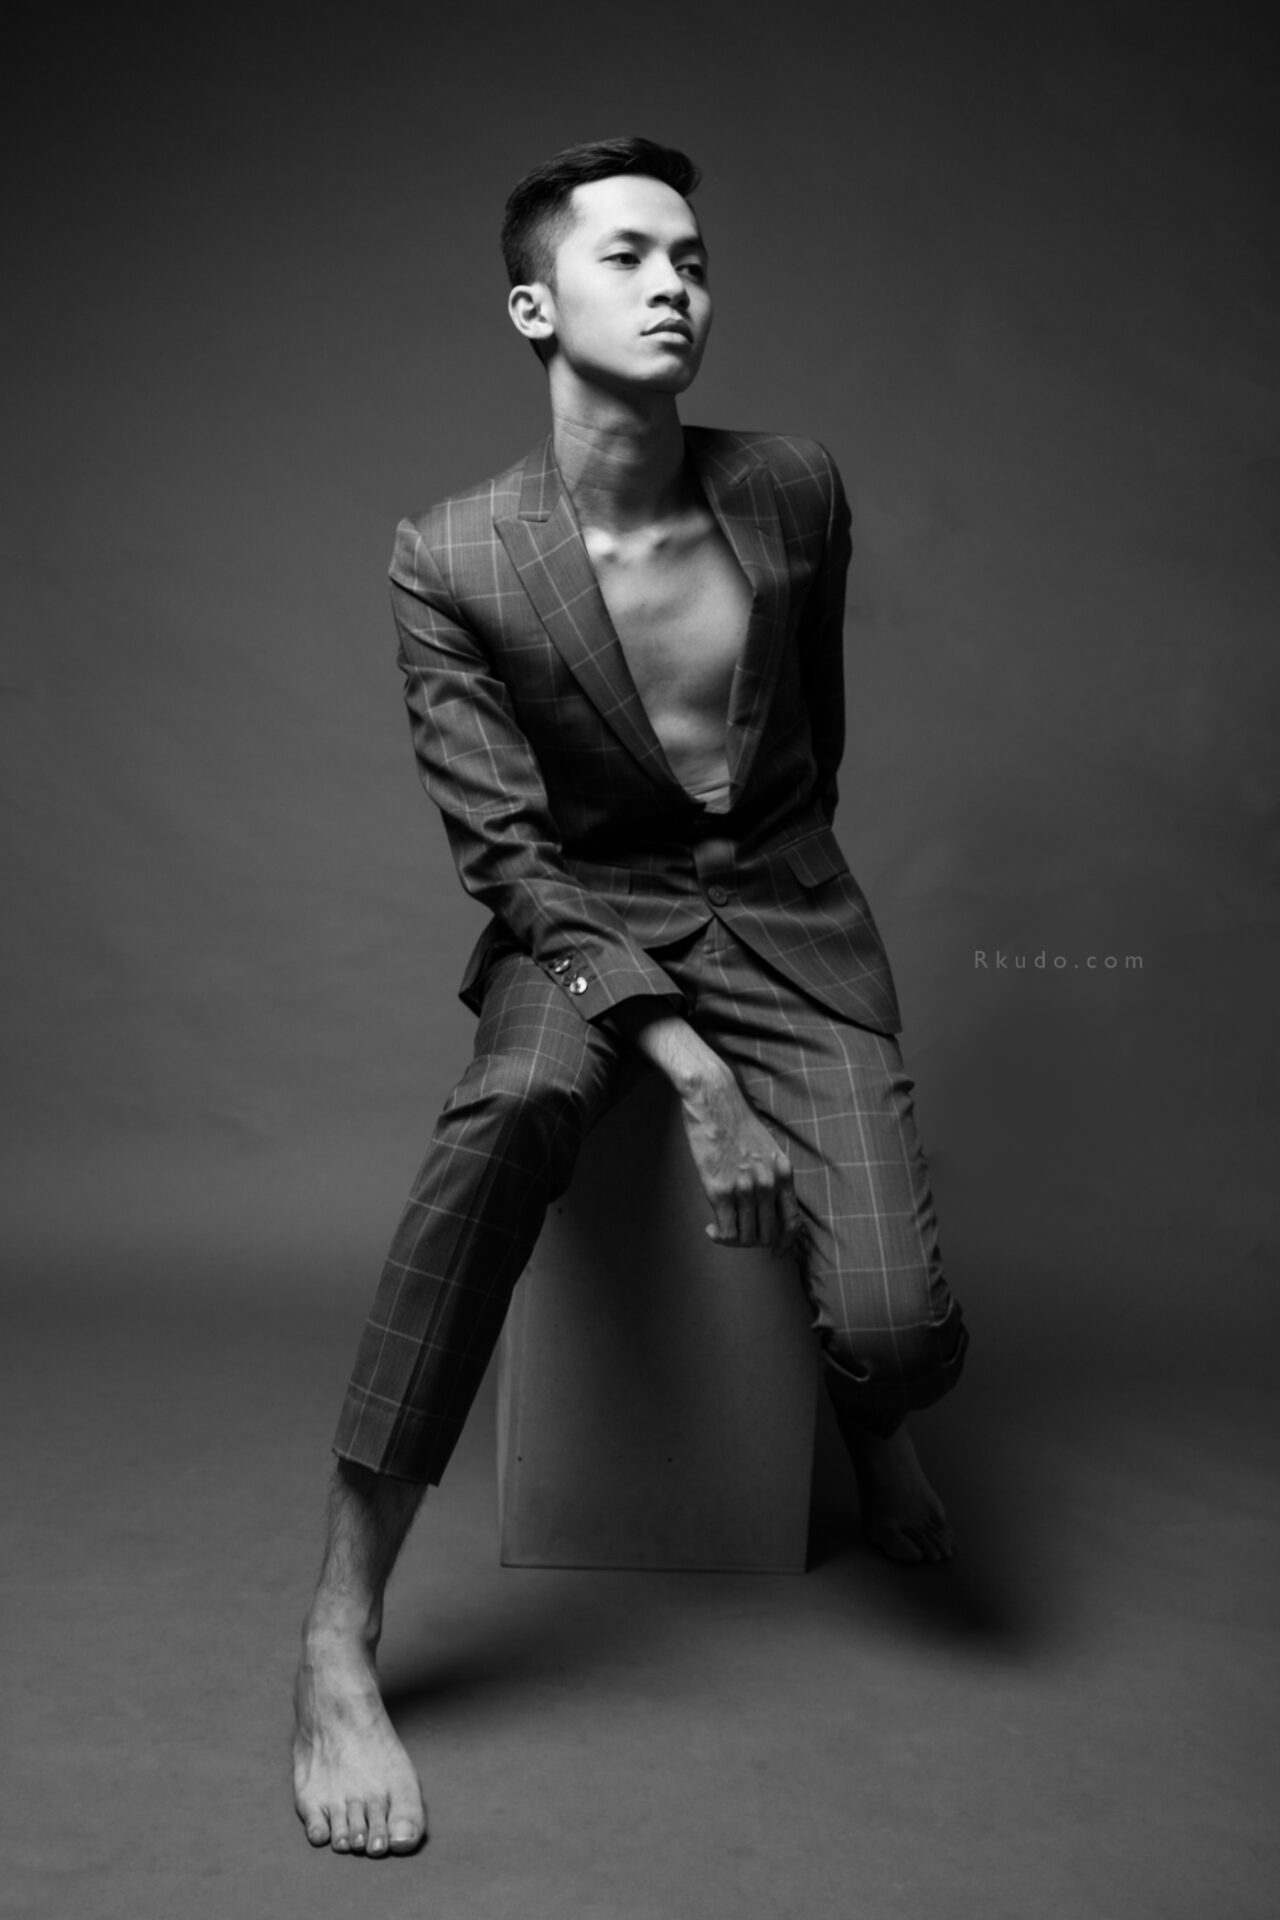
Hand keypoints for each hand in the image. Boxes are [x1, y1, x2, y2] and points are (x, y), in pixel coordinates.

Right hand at [679, 1068, 802, 1254]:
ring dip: (734, 1240)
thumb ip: (772, 1176)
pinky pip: (726, 1231)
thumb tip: (769, 1205)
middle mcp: (768, 1184)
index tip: (776, 1252)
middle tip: (739, 1234)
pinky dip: (719, 1236)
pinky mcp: (720, 1190)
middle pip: (768, 1234)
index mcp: (784, 1173)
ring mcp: (745, 1188)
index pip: (793, 1222)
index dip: (785, 1243)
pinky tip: (711, 1228)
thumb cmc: (736, 1123)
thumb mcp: (768, 1149)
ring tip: (721, 1230)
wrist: (714, 1102)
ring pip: (746, 1237)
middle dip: (754, 1241)